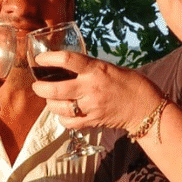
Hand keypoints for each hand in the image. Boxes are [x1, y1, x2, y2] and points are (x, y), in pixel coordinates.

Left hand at [30, 51, 161, 132]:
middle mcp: (91, 88)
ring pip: (59, 108)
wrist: (145, 106)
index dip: (48, 58)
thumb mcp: (107, 67)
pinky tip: (64, 113)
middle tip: (37, 86)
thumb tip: (65, 68)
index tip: (39, 59)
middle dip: (40, 88)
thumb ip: (87, 69)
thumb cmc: (128, 83)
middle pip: (55, 89)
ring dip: (49, 104)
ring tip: (49, 100)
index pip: (66, 60)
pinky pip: (69, 122)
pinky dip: (62, 118)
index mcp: (95, 69)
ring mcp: (91, 107)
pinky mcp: (93, 121)